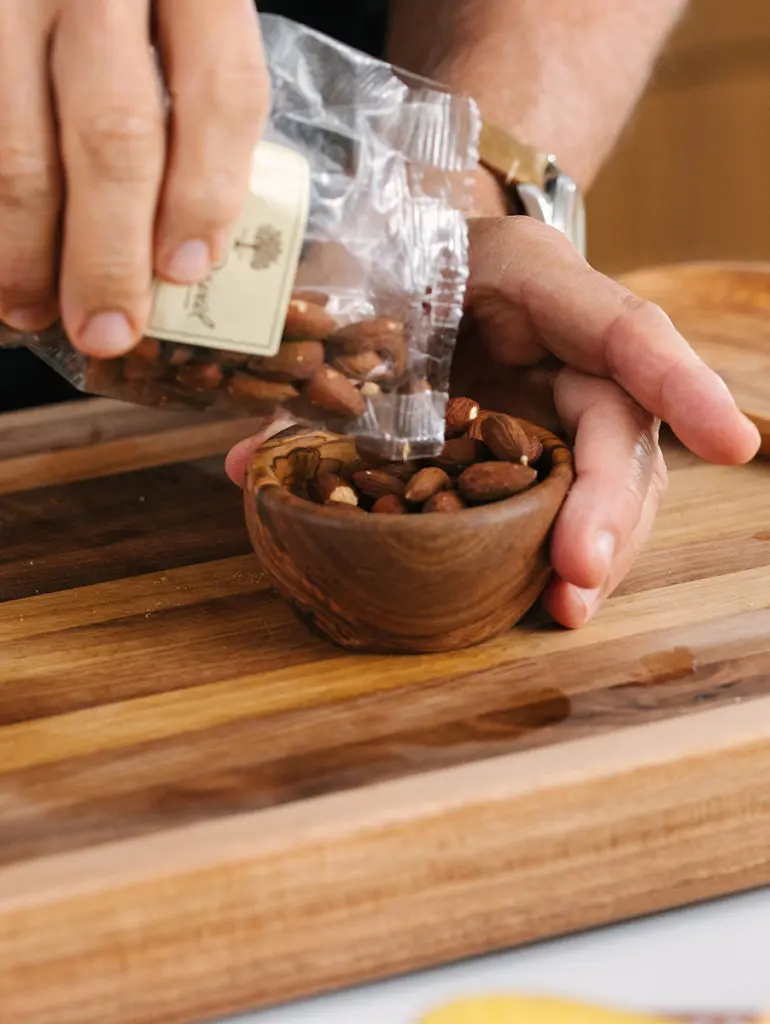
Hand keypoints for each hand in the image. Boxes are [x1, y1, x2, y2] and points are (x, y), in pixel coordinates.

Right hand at [0, 0, 267, 356]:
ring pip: (15, 142)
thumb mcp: (180, 15)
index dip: (207, 195)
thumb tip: (177, 250)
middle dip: (109, 253)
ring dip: (24, 246)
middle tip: (108, 329)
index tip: (185, 271)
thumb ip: (192, 101)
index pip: (222, 93)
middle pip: (115, 134)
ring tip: (31, 309)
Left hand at [226, 214, 759, 629]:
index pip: (623, 330)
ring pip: (613, 479)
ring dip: (596, 549)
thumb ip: (323, 371)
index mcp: (541, 284)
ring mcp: (575, 399)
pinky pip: (578, 497)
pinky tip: (546, 599)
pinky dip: (565, 549)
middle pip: (621, 431)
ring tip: (563, 610)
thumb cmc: (411, 261)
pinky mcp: (560, 441)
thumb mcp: (368, 287)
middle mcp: (576, 349)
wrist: (442, 254)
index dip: (678, 385)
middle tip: (575, 577)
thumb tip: (250, 472)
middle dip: (607, 509)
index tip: (732, 444)